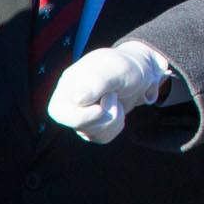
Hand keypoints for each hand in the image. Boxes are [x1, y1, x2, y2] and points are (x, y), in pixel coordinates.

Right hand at [48, 41, 169, 142]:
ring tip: (117, 99)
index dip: (85, 115)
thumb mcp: (116, 69)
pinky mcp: (93, 125)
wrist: (143, 71)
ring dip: (113, 119)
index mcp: (68, 85)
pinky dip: (116, 126)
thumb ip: (97, 83)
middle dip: (104, 116)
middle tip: (114, 96)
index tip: (107, 101)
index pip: (60, 113)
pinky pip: (102, 137)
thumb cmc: (126, 66)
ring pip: (92, 135)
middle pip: (79, 126)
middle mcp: (70, 102)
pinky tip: (118, 109)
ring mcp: (81, 115)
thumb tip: (76, 100)